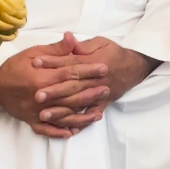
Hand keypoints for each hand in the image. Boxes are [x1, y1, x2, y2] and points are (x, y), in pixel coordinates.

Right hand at [0, 32, 109, 138]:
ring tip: (98, 114)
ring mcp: (37, 112)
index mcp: (43, 78)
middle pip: (72, 96)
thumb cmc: (13, 67)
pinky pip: (48, 130)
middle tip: (107, 89)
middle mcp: (42, 97)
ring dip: (82, 116)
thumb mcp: (33, 53)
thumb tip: (72, 38)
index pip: (71, 74)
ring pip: (64, 116)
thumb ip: (55, 49)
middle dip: (91, 92)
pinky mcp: (32, 121)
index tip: (104, 68)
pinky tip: (74, 132)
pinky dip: (61, 131)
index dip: (89, 71)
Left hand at [31, 36, 160, 129]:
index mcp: (93, 62)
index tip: (35, 63)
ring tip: (44, 115)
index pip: (69, 63)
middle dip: (54, 91)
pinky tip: (66, 130)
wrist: (134, 68)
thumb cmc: (114, 53)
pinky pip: (89, 116)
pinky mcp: (102, 104)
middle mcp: (95, 80)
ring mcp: (98, 94)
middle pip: (72, 86)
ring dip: (61, 110)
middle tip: (36, 95)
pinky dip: (79, 123)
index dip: (52, 62)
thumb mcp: (100, 42)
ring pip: (77, 103)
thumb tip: (67, 38)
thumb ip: (82, 45)